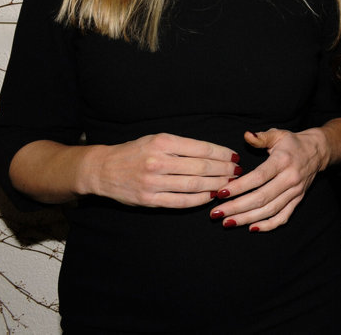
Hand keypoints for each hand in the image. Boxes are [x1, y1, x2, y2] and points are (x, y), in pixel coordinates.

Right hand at [86, 133, 239, 207]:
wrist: (103, 169)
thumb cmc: (135, 152)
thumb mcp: (157, 139)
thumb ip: (183, 146)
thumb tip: (215, 153)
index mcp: (163, 142)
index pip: (202, 148)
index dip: (223, 154)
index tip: (234, 156)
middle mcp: (158, 161)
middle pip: (202, 167)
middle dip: (224, 170)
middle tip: (237, 171)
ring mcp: (153, 182)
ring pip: (194, 185)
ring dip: (216, 185)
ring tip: (229, 183)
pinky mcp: (149, 200)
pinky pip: (181, 201)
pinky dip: (200, 200)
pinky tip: (211, 196)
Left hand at [209, 127, 331, 231]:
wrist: (317, 151)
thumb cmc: (292, 143)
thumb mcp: (277, 135)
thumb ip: (261, 137)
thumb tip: (246, 135)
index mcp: (283, 161)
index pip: (258, 177)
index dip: (239, 187)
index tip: (221, 193)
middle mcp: (290, 178)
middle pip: (261, 197)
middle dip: (237, 207)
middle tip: (216, 214)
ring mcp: (295, 191)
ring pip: (270, 210)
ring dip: (248, 218)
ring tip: (228, 222)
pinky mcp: (298, 200)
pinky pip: (284, 217)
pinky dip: (268, 225)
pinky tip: (252, 228)